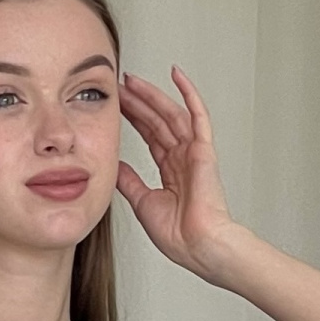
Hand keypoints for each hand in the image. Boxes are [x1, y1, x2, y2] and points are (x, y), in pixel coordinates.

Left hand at [116, 64, 241, 278]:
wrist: (197, 246)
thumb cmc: (178, 235)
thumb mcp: (142, 203)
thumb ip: (130, 181)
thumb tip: (115, 165)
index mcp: (172, 171)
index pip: (150, 136)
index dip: (133, 118)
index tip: (117, 104)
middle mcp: (183, 158)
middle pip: (158, 121)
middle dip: (138, 102)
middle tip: (119, 86)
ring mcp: (194, 152)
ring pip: (171, 114)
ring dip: (152, 95)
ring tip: (133, 81)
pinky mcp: (204, 150)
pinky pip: (197, 115)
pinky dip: (188, 93)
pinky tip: (176, 74)